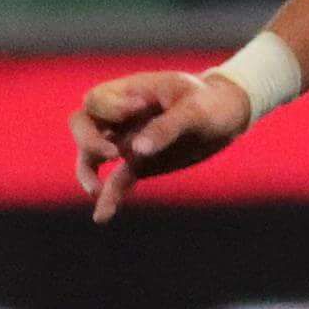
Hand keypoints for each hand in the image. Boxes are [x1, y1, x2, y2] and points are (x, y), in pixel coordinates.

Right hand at [71, 70, 251, 222]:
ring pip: (91, 155)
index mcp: (130, 92)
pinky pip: (116, 182)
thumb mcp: (193, 110)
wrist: (226, 115)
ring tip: (96, 190)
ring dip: (88, 171)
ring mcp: (127, 141)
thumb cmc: (210, 103)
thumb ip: (165, 128)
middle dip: (87, 140)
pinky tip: (102, 217)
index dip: (110, 109)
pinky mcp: (139, 164)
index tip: (138, 110)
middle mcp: (121, 117)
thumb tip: (136, 151)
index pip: (96, 100)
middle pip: (81, 124)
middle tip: (111, 154)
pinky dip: (109, 197)